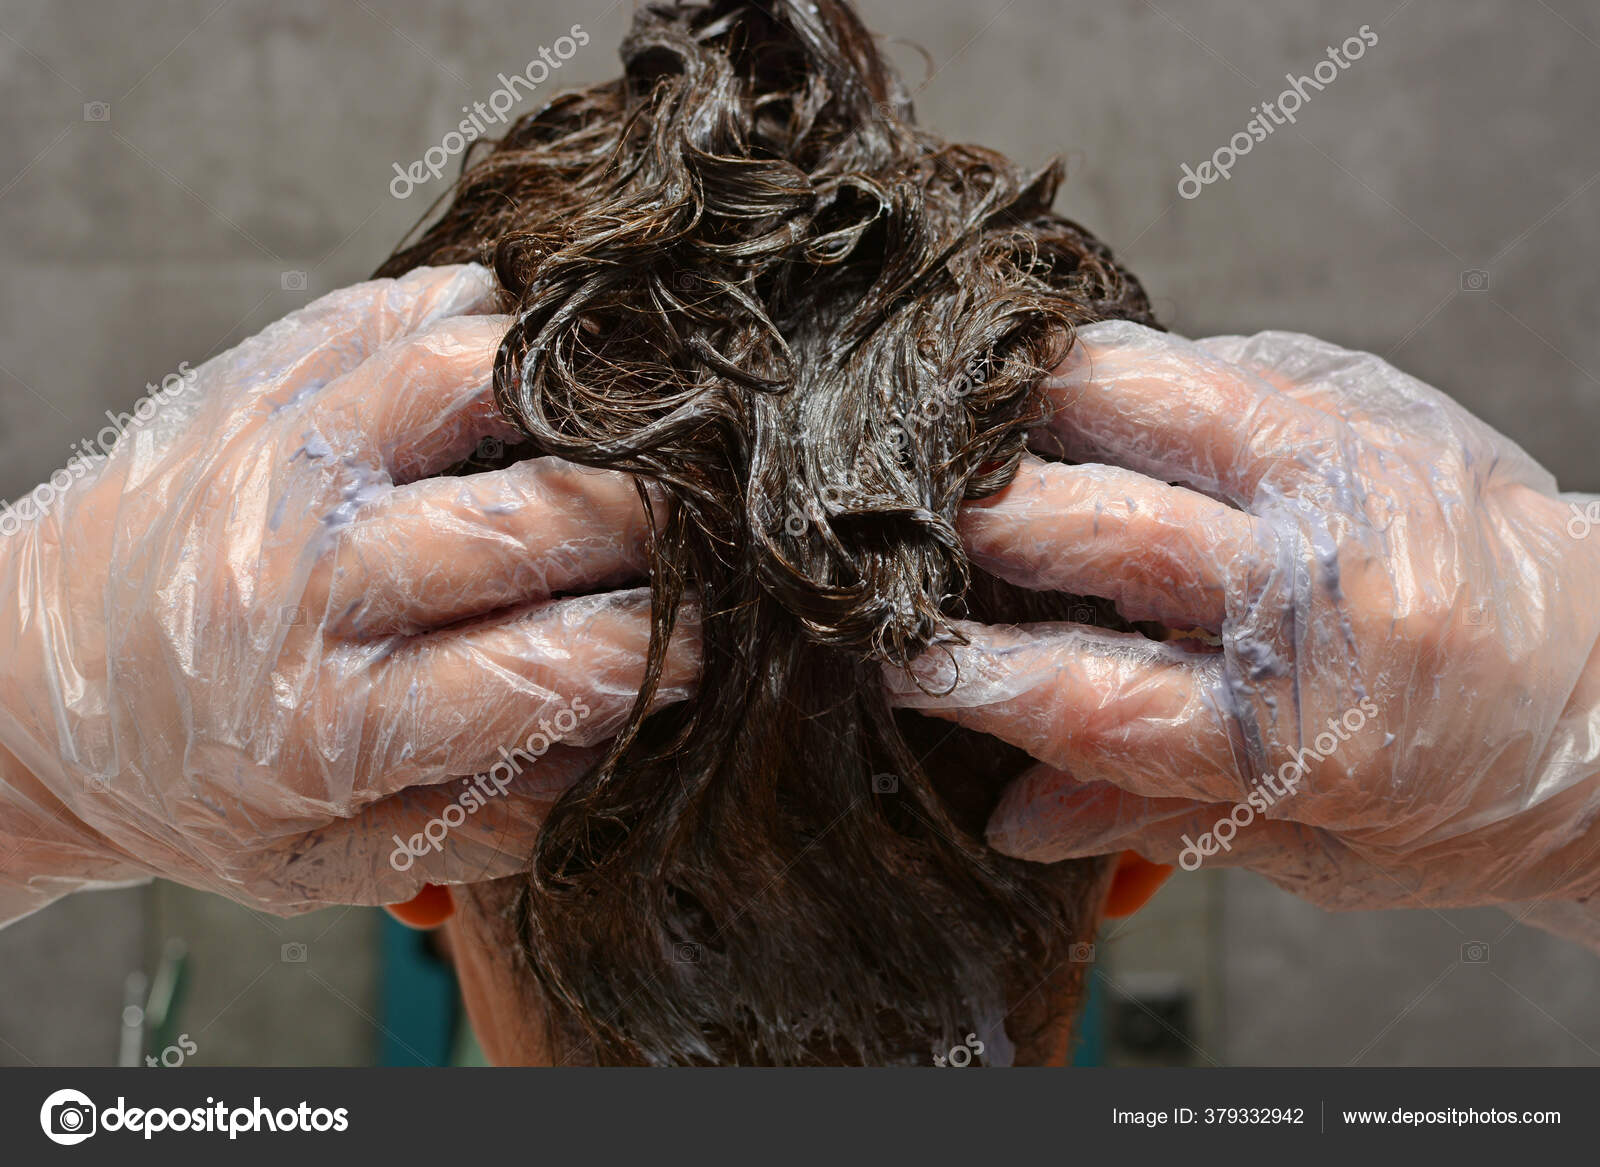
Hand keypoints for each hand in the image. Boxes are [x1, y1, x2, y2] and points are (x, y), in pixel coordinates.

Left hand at [0, 265, 697, 921]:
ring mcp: (271, 458)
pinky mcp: (253, 380)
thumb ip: (491, 821)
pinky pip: (404, 311)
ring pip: (477, 378)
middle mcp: (297, 580)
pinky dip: (488, 326)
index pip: (554, 667)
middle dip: (655, 529)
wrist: (19, 695)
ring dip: (585, 404)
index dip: (664, 651)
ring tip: (627, 443)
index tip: (710, 642)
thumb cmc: (195, 786)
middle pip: (538, 519)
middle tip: (693, 541)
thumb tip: (627, 734)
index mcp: (326, 725)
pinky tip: (521, 377)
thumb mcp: (331, 866)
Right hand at [889, 321, 1599, 916]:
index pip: (1095, 696)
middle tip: (903, 527)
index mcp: (1318, 727)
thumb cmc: (1471, 785)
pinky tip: (1061, 392)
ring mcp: (1350, 466)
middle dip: (978, 524)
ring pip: (1148, 395)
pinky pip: (1207, 358)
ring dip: (1031, 407)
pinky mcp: (1362, 397)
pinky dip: (1115, 374)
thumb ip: (1159, 814)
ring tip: (959, 424)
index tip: (896, 655)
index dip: (973, 676)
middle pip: (1105, 527)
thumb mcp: (1319, 851)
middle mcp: (1333, 579)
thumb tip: (1014, 811)